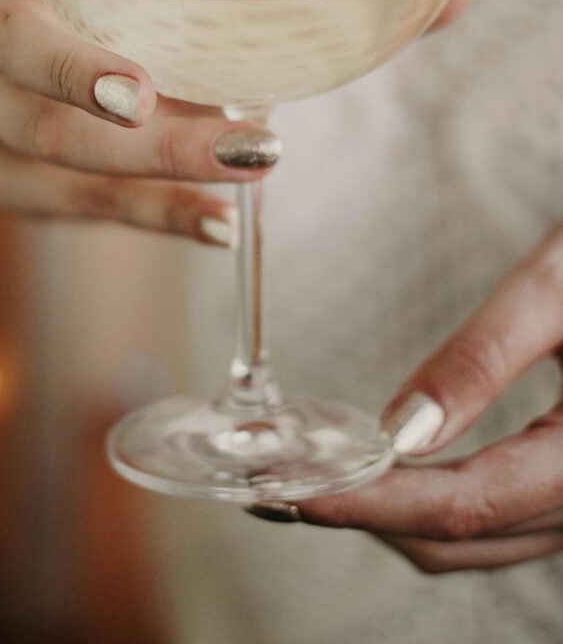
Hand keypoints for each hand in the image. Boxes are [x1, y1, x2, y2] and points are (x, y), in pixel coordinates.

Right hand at [0, 0, 472, 243]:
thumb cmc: (166, 22)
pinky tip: (212, 220)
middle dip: (77, 72)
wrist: (107, 85)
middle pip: (11, 45)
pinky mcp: (9, 180)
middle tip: (146, 98)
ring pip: (38, 142)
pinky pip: (68, 206)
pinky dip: (145, 213)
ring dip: (139, 159)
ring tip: (237, 163)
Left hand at [270, 227, 562, 572]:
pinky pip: (500, 517)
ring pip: (481, 541)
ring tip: (326, 476)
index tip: (303, 491)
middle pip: (467, 540)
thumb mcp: (557, 291)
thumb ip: (482, 358)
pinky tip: (391, 470)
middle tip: (294, 479)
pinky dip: (436, 503)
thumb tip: (402, 428)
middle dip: (375, 516)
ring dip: (399, 516)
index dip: (378, 504)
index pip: (469, 504)